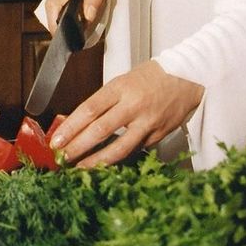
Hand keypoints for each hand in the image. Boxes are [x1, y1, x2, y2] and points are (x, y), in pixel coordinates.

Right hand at [40, 0, 108, 31]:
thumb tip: (87, 17)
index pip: (55, 5)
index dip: (55, 24)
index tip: (60, 38)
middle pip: (52, 8)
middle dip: (60, 22)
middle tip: (73, 33)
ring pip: (52, 3)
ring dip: (62, 11)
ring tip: (76, 11)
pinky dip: (60, 1)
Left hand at [49, 61, 203, 167]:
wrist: (188, 77)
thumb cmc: (152, 76)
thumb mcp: (124, 81)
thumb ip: (105, 101)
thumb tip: (79, 122)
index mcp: (120, 87)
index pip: (89, 109)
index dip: (71, 127)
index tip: (56, 140)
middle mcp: (133, 104)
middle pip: (100, 130)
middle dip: (77, 146)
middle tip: (61, 157)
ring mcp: (147, 122)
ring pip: (119, 148)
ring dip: (96, 161)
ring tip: (79, 169)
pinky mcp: (158, 135)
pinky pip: (135, 150)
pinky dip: (118, 159)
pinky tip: (105, 164)